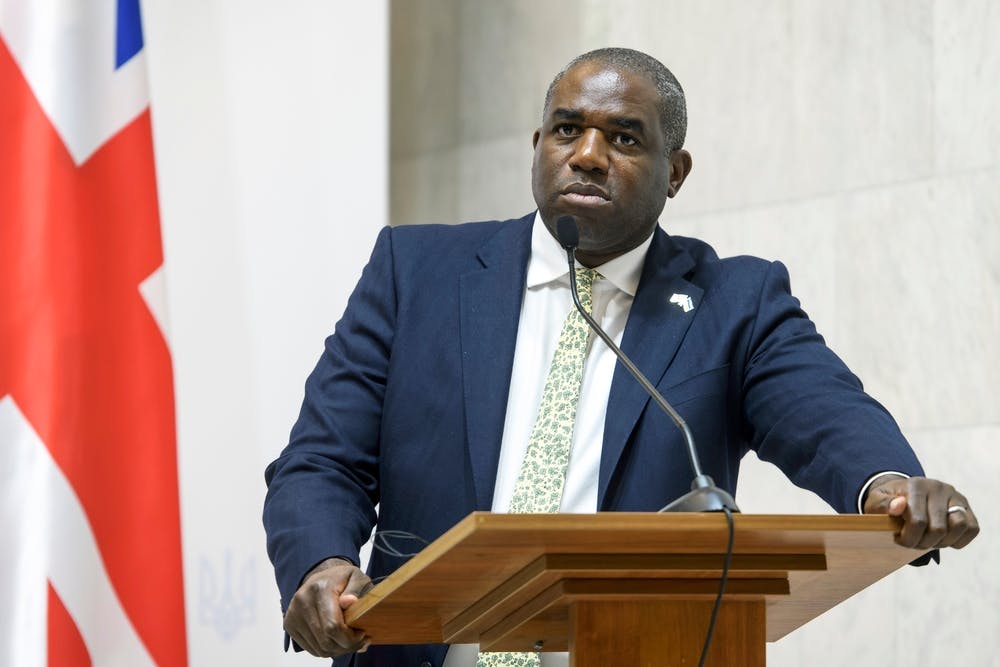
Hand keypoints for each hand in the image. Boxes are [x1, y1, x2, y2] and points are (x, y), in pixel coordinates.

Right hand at [283, 557, 372, 656]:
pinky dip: (326, 649)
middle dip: (346, 646)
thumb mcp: (356, 577)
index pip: (332, 626)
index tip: (362, 634)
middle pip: (326, 641)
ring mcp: (293, 614)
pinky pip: (311, 648)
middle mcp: (302, 601)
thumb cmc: (341, 579)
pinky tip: (337, 640)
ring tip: (349, 640)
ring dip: (337, 649)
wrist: (320, 576)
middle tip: (359, 640)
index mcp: (320, 588)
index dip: (349, 637)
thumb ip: (356, 589)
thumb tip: (349, 601)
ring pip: (319, 648)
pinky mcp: (290, 624)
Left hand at [863, 475, 978, 549]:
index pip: (918, 521)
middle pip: (938, 528)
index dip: (908, 538)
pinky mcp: (966, 508)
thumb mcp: (875, 501)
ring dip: (942, 542)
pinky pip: (972, 528)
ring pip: (959, 526)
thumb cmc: (888, 502)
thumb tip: (899, 505)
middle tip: (912, 542)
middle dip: (923, 543)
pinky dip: (958, 540)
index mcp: (916, 485)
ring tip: (927, 540)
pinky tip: (941, 539)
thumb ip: (883, 504)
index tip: (899, 539)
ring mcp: (955, 497)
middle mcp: (939, 488)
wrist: (902, 494)